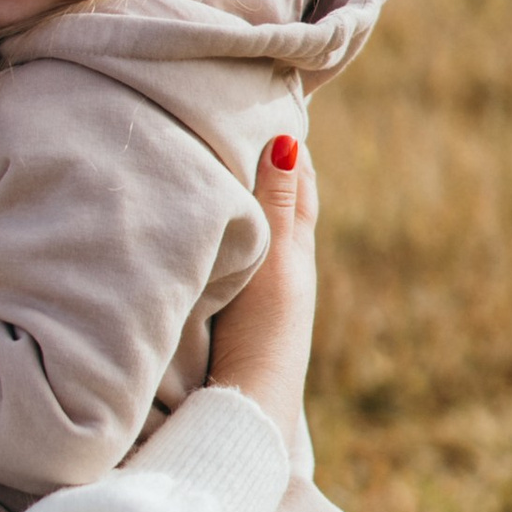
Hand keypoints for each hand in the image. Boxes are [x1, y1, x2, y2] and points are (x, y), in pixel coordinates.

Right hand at [204, 134, 318, 452]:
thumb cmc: (262, 329)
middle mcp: (285, 268)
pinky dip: (231, 230)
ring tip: (225, 164)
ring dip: (247, 199)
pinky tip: (212, 229)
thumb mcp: (272, 257)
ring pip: (260, 231)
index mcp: (297, 249)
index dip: (288, 147)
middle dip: (271, 166)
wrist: (245, 403)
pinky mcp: (237, 312)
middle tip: (251, 125)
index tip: (273, 108)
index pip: (299, 183)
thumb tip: (288, 141)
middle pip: (284, 204)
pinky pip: (238, 255)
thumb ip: (275, 203)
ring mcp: (263, 293)